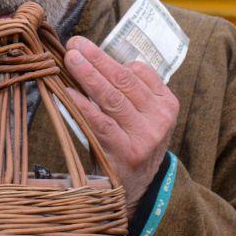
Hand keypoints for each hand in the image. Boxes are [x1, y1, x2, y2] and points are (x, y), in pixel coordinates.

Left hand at [62, 36, 178, 218]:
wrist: (136, 191)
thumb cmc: (133, 145)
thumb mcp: (143, 117)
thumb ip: (130, 92)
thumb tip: (97, 59)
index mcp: (167, 105)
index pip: (139, 72)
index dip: (110, 56)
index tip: (87, 46)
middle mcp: (160, 119)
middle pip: (124, 81)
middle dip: (97, 59)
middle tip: (74, 44)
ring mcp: (145, 137)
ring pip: (113, 98)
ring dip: (89, 76)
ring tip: (70, 59)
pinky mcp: (126, 152)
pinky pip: (101, 123)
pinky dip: (83, 105)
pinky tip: (68, 92)